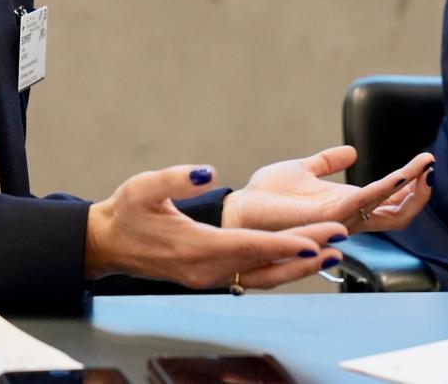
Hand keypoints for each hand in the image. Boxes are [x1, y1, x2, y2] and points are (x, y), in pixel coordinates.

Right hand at [84, 164, 344, 290]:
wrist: (107, 243)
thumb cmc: (125, 213)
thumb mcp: (144, 187)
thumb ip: (176, 178)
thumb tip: (207, 170)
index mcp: (195, 248)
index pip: (250, 247)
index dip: (286, 243)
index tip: (316, 239)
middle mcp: (206, 270)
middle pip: (265, 263)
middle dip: (304, 252)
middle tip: (340, 240)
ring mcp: (209, 278)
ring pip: (262, 276)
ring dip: (297, 266)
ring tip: (331, 253)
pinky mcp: (210, 276)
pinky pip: (252, 276)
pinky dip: (278, 268)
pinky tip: (299, 258)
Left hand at [222, 145, 433, 234]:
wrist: (241, 209)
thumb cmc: (267, 197)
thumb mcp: (303, 170)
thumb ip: (327, 163)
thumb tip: (351, 151)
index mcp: (345, 206)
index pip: (388, 203)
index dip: (410, 187)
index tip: (425, 163)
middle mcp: (348, 217)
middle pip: (398, 215)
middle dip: (419, 195)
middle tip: (432, 171)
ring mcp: (341, 219)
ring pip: (388, 211)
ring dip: (410, 191)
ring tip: (425, 169)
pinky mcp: (328, 214)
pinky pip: (365, 202)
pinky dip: (387, 188)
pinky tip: (402, 174)